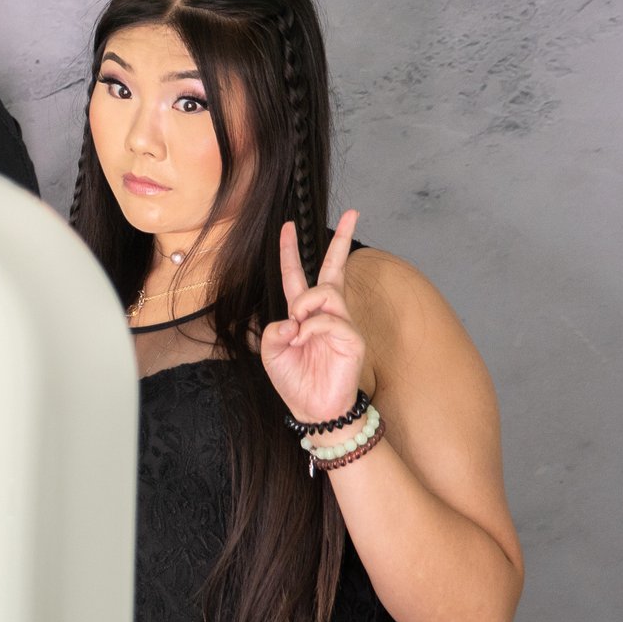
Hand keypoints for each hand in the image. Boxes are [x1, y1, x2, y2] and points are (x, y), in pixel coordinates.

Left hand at [259, 210, 365, 428]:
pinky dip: (312, 327)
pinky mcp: (352, 338)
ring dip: (305, 304)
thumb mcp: (270, 351)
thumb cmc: (295, 379)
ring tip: (298, 326)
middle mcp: (325, 313)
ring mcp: (342, 323)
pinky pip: (329, 319)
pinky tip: (306, 340)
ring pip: (325, 292)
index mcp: (303, 313)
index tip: (289, 226)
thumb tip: (293, 318)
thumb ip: (273, 329)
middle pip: (333, 269)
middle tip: (351, 213)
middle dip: (340, 240)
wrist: (313, 408)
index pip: (297, 275)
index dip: (290, 251)